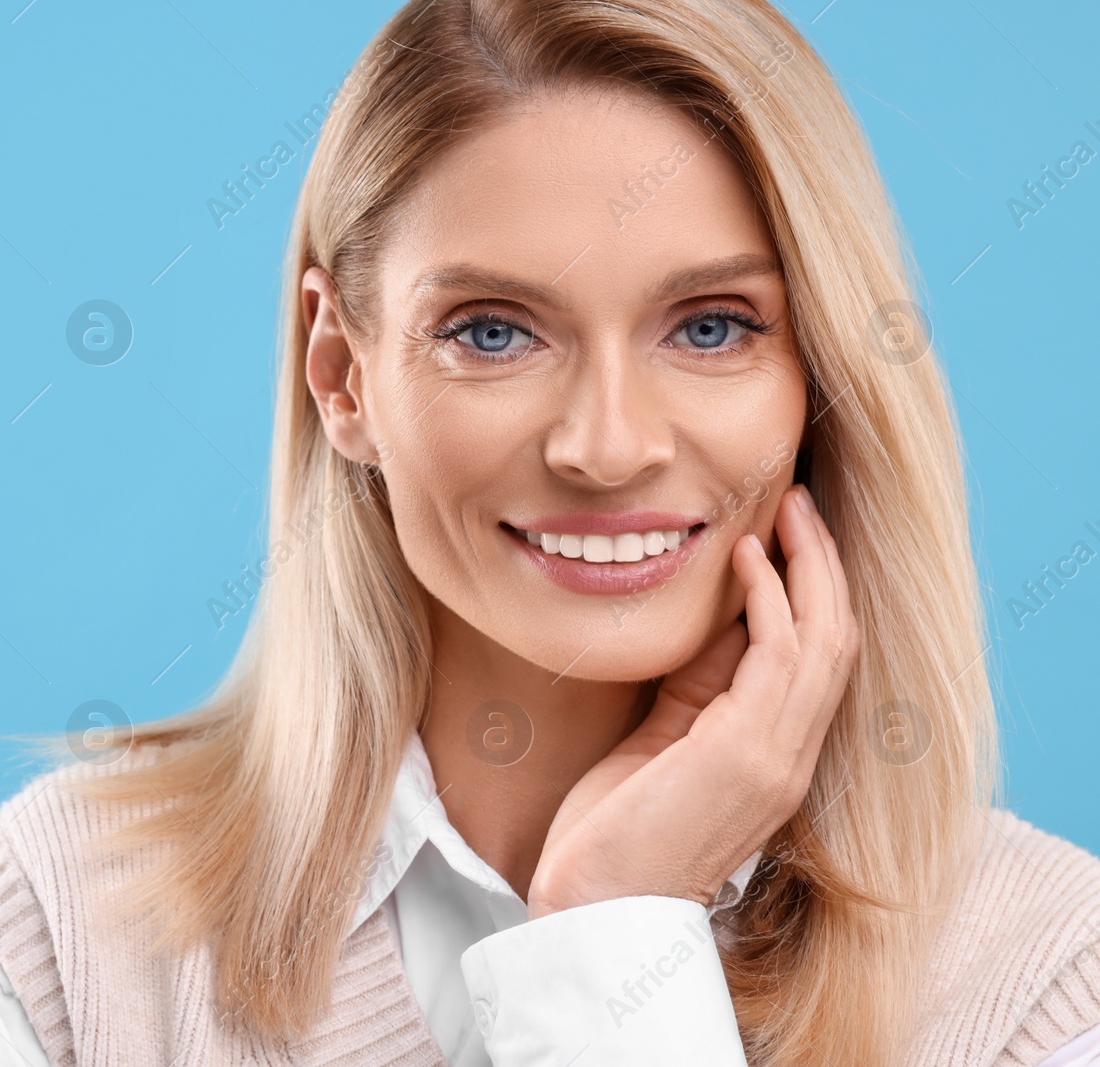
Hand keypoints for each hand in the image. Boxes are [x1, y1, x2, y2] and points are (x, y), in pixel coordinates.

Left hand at [525, 483, 860, 919]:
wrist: (594, 906)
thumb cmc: (614, 832)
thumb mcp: (659, 742)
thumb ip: (695, 690)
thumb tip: (712, 621)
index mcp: (772, 758)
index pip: (816, 661)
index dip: (811, 592)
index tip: (787, 534)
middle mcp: (788, 758)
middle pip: (836, 640)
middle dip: (822, 565)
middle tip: (799, 502)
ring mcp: (775, 758)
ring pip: (823, 641)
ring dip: (808, 567)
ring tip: (787, 509)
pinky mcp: (746, 755)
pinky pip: (779, 659)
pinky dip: (771, 601)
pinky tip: (747, 559)